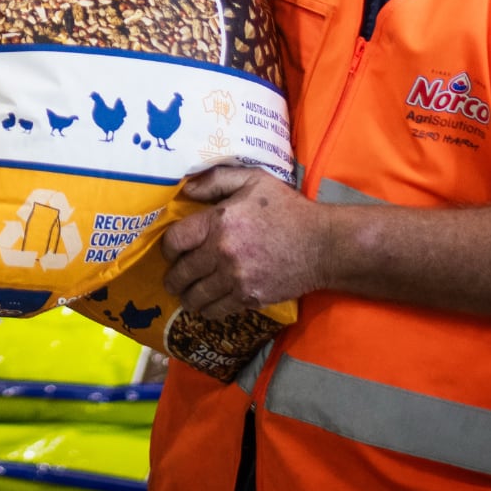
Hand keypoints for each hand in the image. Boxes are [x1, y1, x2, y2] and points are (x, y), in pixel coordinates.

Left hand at [160, 166, 337, 320]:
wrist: (322, 245)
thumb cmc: (287, 208)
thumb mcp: (253, 180)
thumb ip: (215, 180)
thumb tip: (185, 189)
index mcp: (219, 222)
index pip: (175, 240)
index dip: (167, 247)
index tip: (170, 251)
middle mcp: (222, 253)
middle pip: (182, 273)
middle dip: (172, 278)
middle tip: (172, 279)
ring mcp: (236, 279)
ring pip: (196, 296)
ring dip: (187, 297)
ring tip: (186, 294)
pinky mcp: (249, 298)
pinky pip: (217, 311)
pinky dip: (208, 310)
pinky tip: (207, 305)